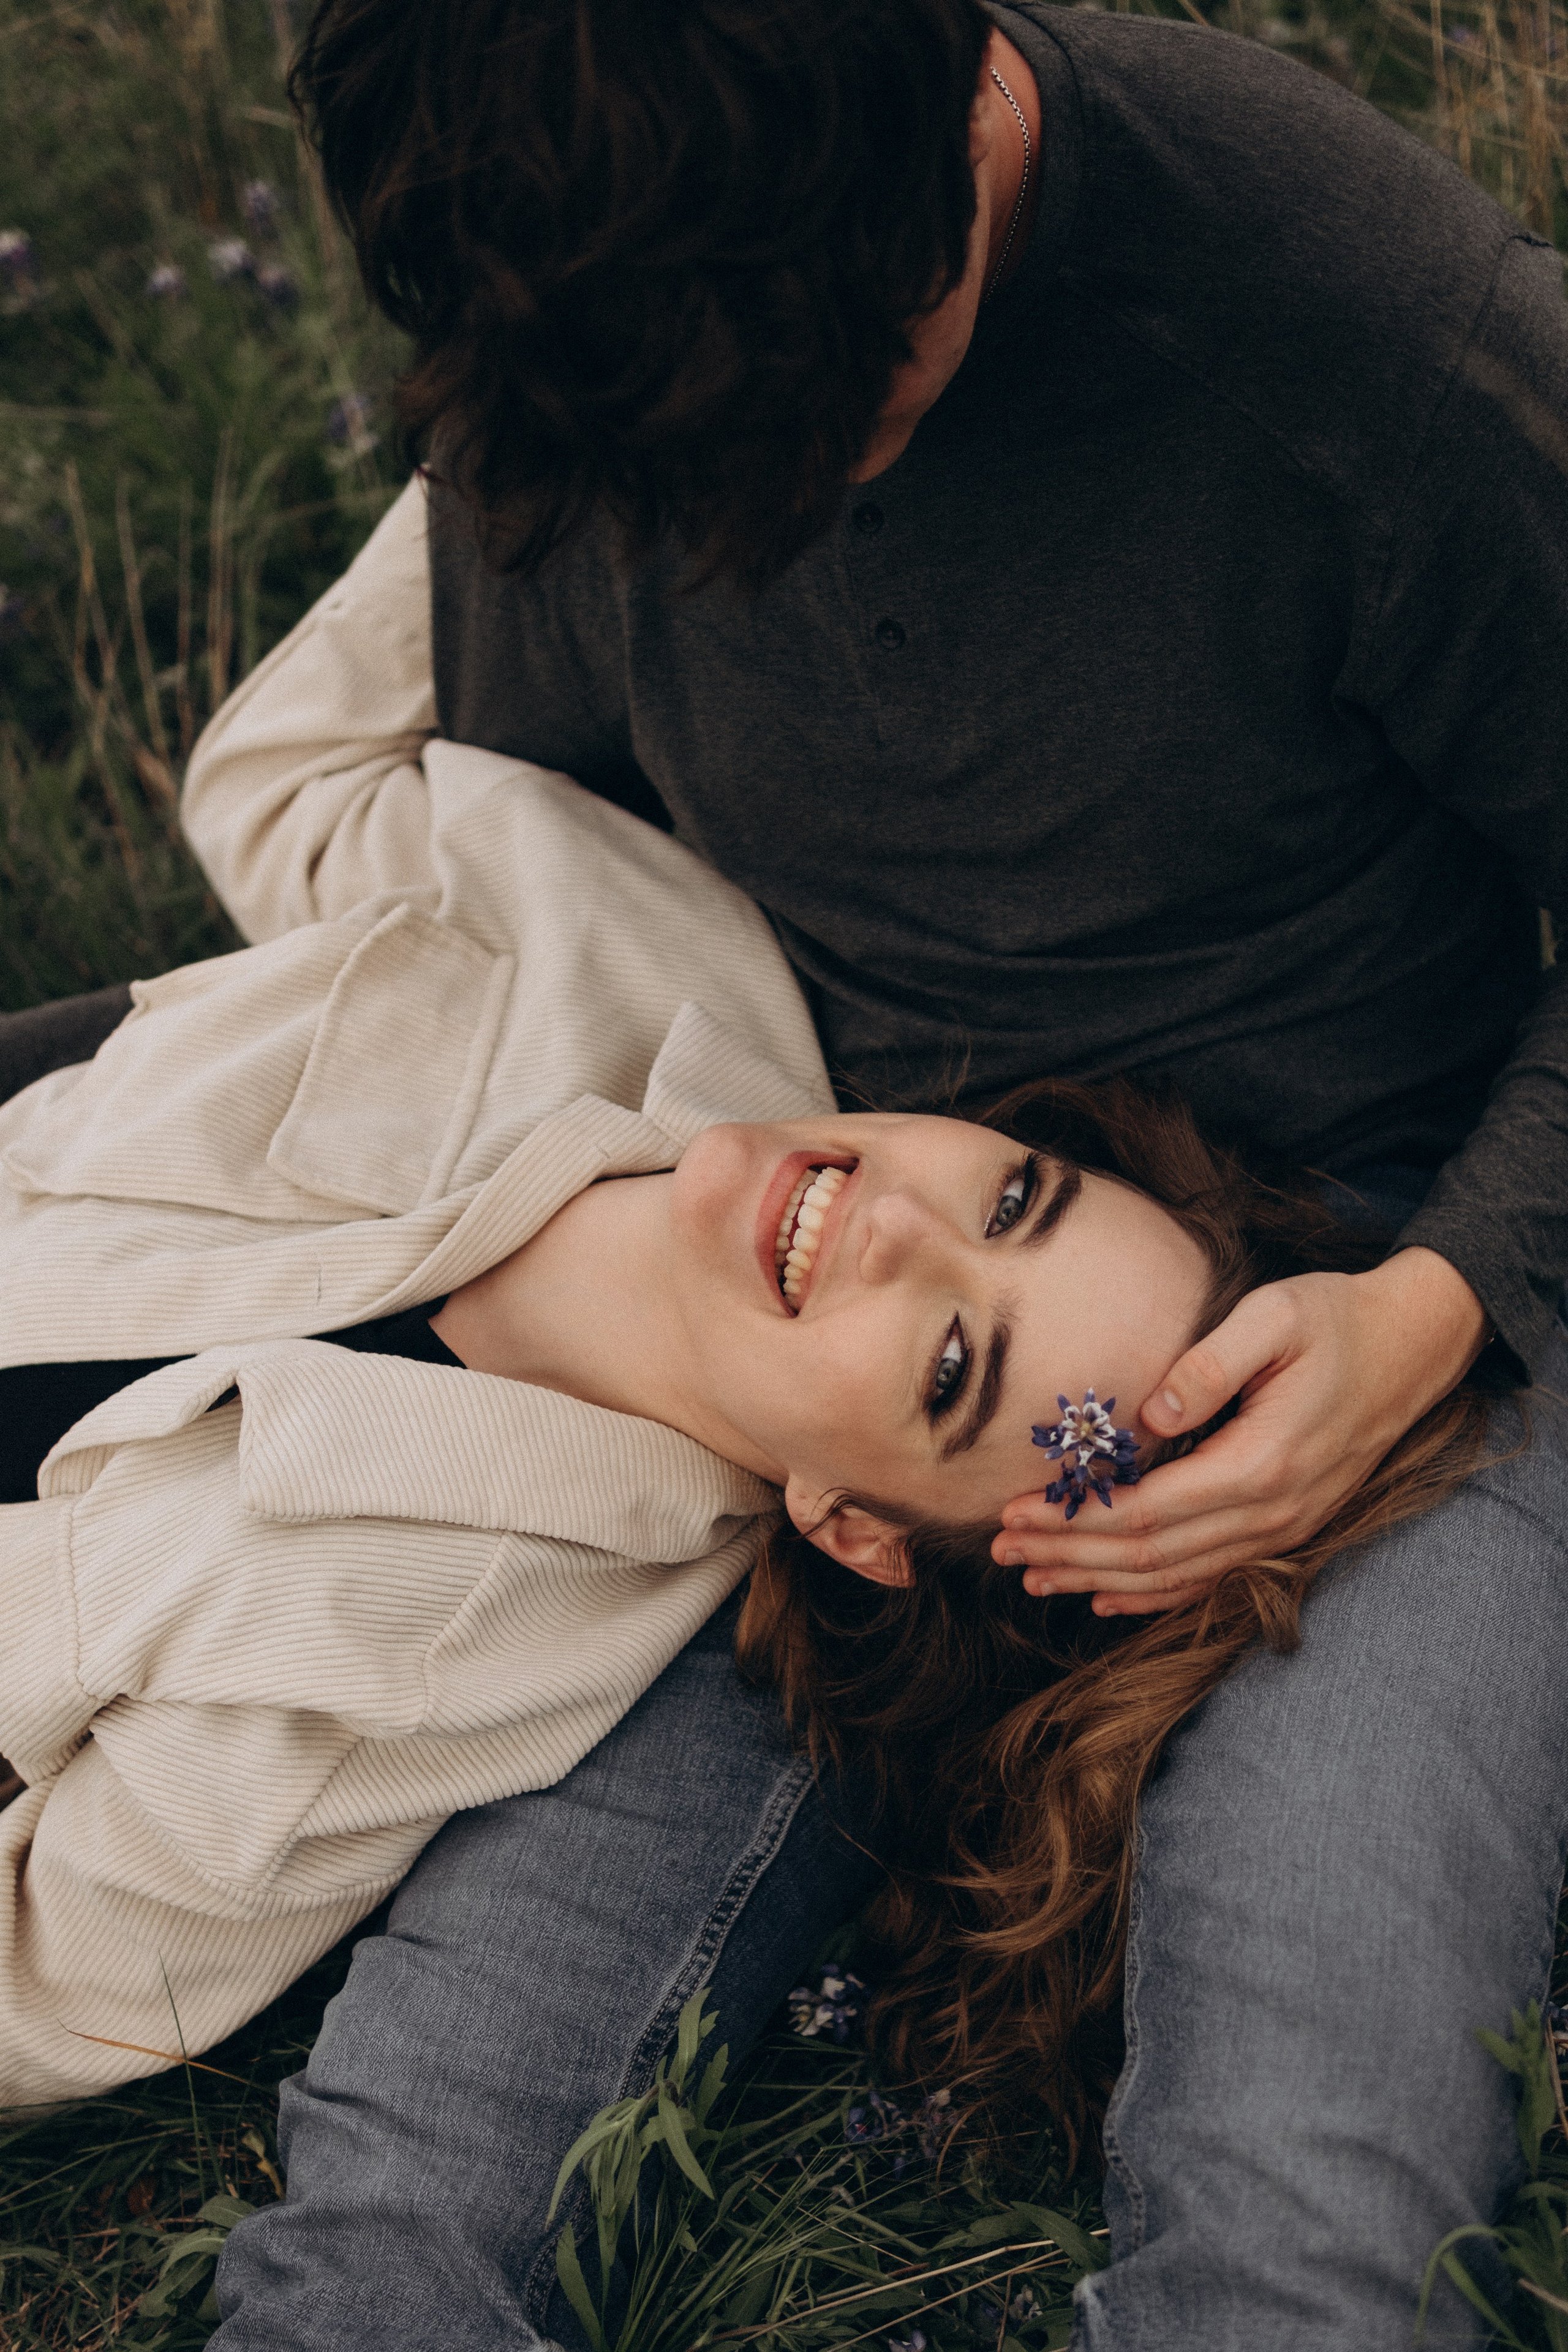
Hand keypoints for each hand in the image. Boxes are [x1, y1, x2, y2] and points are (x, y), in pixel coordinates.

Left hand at [991, 1247, 1491, 1615]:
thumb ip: (1209, 1365)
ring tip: (1035, 1578)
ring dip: (1099, 1580)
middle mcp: (1272, 1513)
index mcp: (1260, 1464)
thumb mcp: (1274, 1316)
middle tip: (1004, 1550)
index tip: (1016, 1512)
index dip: (1076, 1520)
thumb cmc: (1336, 1320)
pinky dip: (1153, 1595)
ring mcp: (1282, 1528)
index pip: (1147, 1511)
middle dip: (1070, 1556)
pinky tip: (1104, 1596)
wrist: (1413, 1345)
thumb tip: (1149, 1414)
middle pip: (1151, 1555)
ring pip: (1176, 1576)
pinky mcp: (1285, 1526)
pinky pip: (1210, 1577)